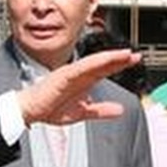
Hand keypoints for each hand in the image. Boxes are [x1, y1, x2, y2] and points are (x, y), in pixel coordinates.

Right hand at [17, 49, 140, 125]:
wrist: (31, 111)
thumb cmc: (50, 108)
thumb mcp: (82, 112)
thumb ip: (101, 111)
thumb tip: (119, 110)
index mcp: (83, 81)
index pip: (104, 70)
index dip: (119, 65)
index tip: (133, 61)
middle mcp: (79, 74)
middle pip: (103, 63)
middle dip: (120, 59)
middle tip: (135, 55)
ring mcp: (71, 73)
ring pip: (94, 62)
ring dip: (110, 58)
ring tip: (125, 54)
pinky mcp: (63, 75)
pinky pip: (80, 67)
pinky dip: (93, 63)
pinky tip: (104, 60)